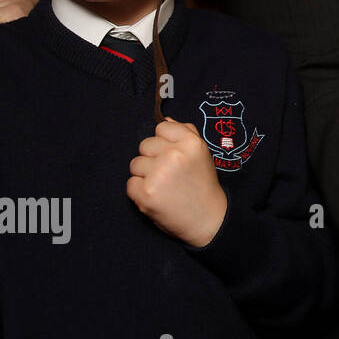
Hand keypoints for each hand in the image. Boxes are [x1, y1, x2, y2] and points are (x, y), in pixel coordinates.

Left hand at [127, 118, 228, 247]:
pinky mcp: (146, 192)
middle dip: (153, 158)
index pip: (162, 127)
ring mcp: (159, 174)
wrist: (207, 219)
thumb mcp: (202, 154)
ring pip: (135, 164)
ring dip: (145, 175)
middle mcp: (175, 155)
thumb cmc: (202, 185)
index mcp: (191, 143)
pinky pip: (130, 184)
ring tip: (163, 186)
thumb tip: (164, 119)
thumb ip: (186, 133)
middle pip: (145, 145)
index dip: (165, 142)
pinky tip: (156, 197)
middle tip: (169, 174)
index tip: (174, 156)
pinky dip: (140, 192)